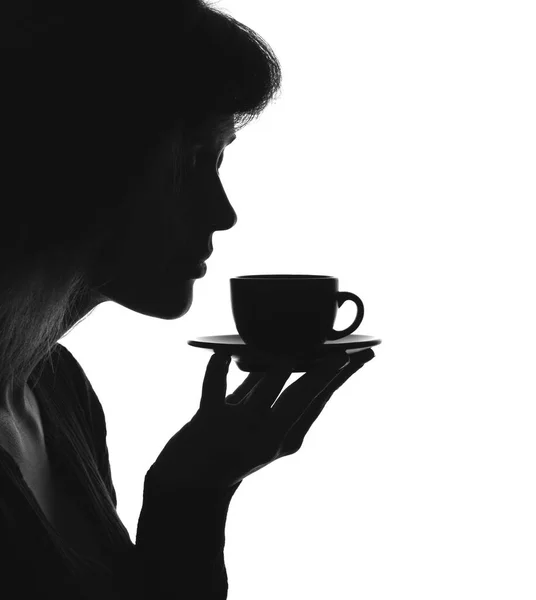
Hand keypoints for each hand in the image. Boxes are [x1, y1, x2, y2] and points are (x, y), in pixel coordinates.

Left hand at [149, 349, 374, 489]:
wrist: (195, 483)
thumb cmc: (236, 448)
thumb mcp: (266, 429)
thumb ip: (278, 395)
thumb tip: (295, 356)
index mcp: (288, 437)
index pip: (319, 400)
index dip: (339, 377)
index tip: (360, 356)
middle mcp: (268, 434)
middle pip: (302, 396)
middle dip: (324, 373)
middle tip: (344, 352)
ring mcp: (239, 427)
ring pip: (266, 387)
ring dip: (278, 367)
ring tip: (290, 352)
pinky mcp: (208, 420)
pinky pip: (214, 385)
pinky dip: (217, 368)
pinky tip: (221, 353)